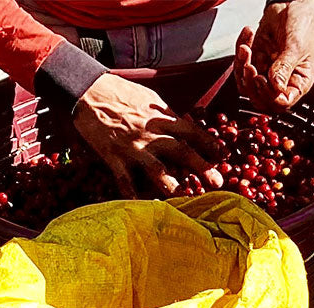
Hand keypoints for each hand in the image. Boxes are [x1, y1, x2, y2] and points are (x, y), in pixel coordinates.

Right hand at [73, 72, 222, 195]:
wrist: (90, 93)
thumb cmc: (120, 93)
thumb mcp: (150, 98)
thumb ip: (166, 115)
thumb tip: (183, 124)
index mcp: (161, 117)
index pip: (192, 131)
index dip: (209, 143)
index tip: (223, 155)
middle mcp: (151, 133)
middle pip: (181, 151)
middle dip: (201, 167)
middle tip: (217, 181)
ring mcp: (133, 147)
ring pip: (157, 169)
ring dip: (172, 184)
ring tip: (185, 197)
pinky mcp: (114, 157)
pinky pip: (125, 181)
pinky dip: (132, 195)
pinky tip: (140, 207)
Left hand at [235, 0, 313, 110]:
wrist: (293, 3)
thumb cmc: (303, 23)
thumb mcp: (296, 46)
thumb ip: (284, 67)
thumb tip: (275, 87)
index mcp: (298, 82)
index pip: (281, 103)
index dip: (268, 96)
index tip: (261, 79)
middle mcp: (281, 82)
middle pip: (259, 99)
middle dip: (250, 84)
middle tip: (249, 65)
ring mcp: (266, 73)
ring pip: (246, 85)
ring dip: (241, 67)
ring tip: (246, 47)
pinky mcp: (255, 62)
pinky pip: (240, 68)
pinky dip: (239, 53)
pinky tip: (247, 36)